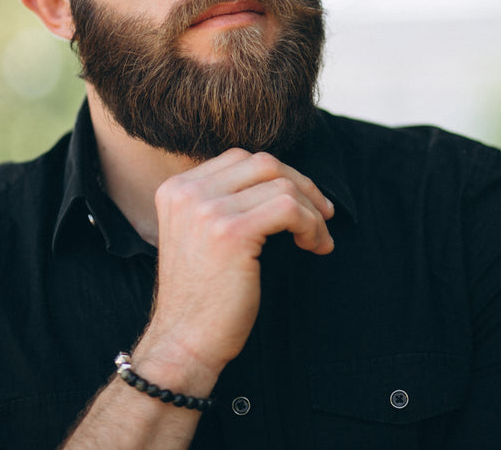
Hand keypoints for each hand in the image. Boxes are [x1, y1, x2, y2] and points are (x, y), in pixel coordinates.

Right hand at [136, 149, 334, 376]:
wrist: (185, 341)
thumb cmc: (202, 296)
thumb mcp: (200, 234)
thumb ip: (223, 201)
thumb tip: (280, 181)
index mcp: (176, 189)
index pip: (241, 159)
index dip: (279, 176)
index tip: (300, 202)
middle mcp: (187, 193)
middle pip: (264, 163)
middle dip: (302, 186)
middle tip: (323, 214)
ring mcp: (207, 210)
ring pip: (282, 185)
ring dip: (311, 212)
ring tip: (317, 240)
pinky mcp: (231, 233)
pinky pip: (289, 209)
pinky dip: (312, 225)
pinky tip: (313, 247)